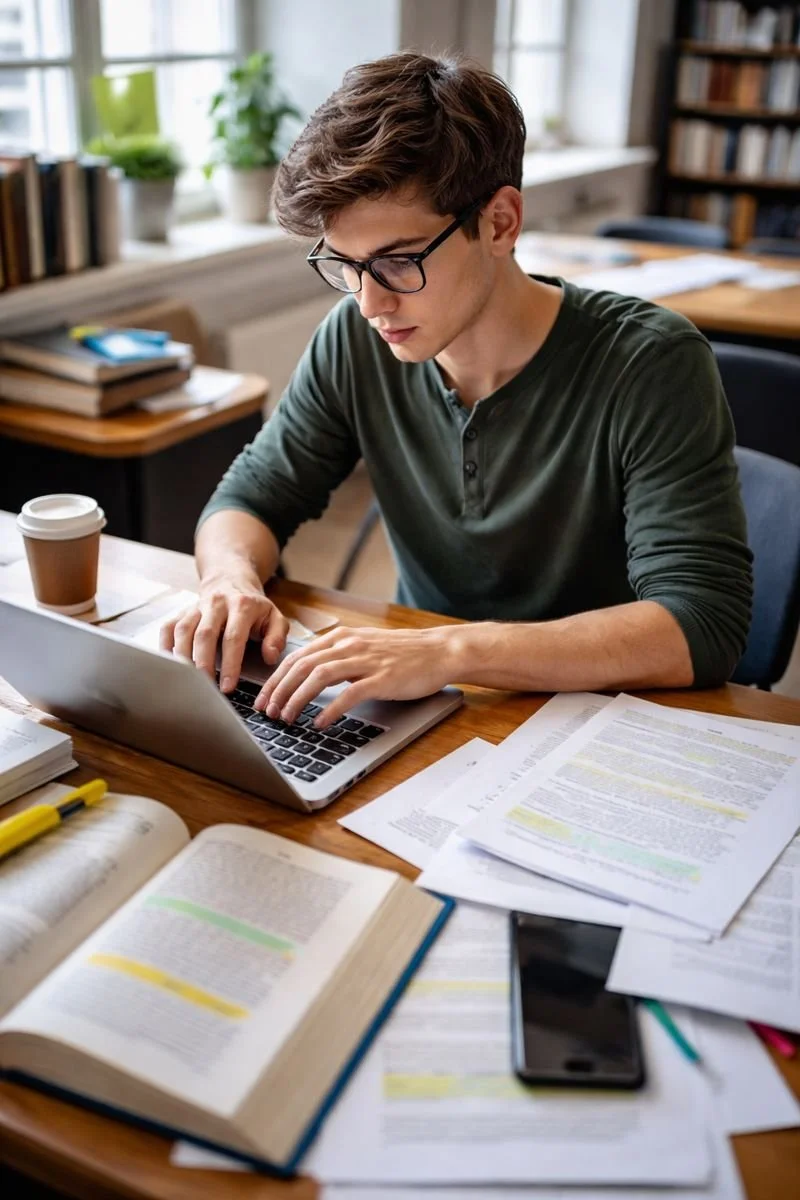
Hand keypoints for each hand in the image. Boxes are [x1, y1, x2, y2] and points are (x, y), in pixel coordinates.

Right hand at [160, 575, 289, 691]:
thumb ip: (277, 637)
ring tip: (187, 680)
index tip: (228, 686)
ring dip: (183, 657)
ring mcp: (196, 607)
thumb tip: (270, 657)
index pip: (234, 637)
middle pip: (205, 634)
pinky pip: (168, 627)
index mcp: (242, 606)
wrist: (231, 579)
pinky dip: (165, 645)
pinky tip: (169, 664)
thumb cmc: (254, 606)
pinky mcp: (182, 611)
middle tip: (205, 686)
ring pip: (184, 630)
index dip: (230, 664)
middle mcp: (217, 603)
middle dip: (204, 663)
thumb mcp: (274, 616)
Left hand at [253, 625, 458, 727]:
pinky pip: (349, 694)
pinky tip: (320, 722)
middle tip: (266, 712)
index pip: (296, 656)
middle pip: (301, 666)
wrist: (440, 650)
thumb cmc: (404, 653)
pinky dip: (330, 709)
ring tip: (286, 718)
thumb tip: (308, 676)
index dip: (275, 678)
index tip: (263, 698)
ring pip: (318, 677)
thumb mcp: (364, 647)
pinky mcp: (382, 678)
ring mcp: (366, 660)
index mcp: (342, 637)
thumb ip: (338, 656)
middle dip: (278, 691)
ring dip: (297, 699)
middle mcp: (349, 644)